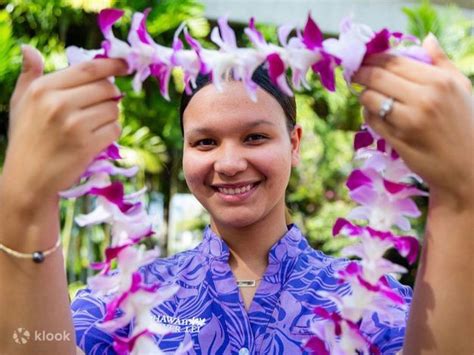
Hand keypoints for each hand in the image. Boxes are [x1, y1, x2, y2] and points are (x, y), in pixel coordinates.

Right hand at [3, 45, 127, 206]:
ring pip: (114, 109)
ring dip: (110, 116)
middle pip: (106, 88)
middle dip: (111, 95)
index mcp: (43, 89)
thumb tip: (29, 49)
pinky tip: (96, 139)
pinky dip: (111, 133)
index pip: (88, 69)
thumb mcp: (21, 103)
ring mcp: (74, 125)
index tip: (125, 64)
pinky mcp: (87, 145)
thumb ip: (29, 75)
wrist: (28, 179)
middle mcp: (58, 103)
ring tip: (93, 125)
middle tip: (101, 105)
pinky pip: (115, 129)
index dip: (112, 65)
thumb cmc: (27, 138)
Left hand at [352, 34, 473, 209]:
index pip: (393, 61)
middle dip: (360, 73)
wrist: (467, 167)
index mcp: (438, 81)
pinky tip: (372, 112)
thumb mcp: (461, 88)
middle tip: (354, 73)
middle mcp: (423, 99)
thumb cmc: (465, 124)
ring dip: (362, 94)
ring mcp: (408, 121)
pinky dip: (367, 113)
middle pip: (376, 77)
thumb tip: (426, 39)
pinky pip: (370, 120)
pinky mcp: (396, 140)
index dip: (372, 58)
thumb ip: (442, 62)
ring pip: (369, 98)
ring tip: (364, 92)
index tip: (364, 59)